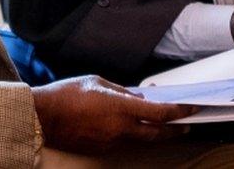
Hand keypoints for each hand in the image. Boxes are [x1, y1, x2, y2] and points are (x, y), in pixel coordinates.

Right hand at [30, 75, 196, 153]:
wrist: (42, 117)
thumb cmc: (66, 95)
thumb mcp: (98, 83)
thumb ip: (122, 91)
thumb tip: (139, 98)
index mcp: (121, 108)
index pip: (160, 113)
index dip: (179, 111)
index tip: (191, 108)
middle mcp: (120, 129)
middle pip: (157, 134)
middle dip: (174, 130)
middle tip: (184, 125)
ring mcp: (111, 143)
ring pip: (141, 141)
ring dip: (152, 133)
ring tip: (158, 124)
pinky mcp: (101, 151)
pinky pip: (123, 143)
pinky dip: (130, 135)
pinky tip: (129, 127)